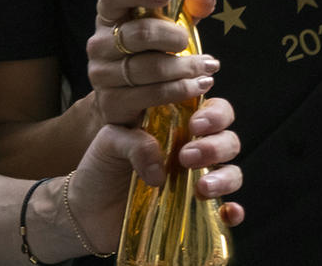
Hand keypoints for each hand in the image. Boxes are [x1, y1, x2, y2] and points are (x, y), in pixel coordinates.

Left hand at [64, 108, 246, 252]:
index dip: (214, 113)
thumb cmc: (99, 168)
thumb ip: (133, 142)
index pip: (210, 110)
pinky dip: (234, 211)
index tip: (195, 124)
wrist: (87, 210)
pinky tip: (228, 212)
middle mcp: (191, 150)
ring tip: (201, 187)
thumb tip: (160, 167)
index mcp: (175, 126)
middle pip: (227, 139)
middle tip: (187, 156)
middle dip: (216, 145)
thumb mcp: (109, 142)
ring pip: (232, 171)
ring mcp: (196, 181)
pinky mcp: (196, 212)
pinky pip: (227, 210)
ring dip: (225, 177)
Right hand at [84, 0, 221, 126]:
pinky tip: (199, 85)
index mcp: (108, 16)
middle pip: (139, 33)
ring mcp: (102, 74)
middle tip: (190, 42)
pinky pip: (152, 94)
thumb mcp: (166, 26)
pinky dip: (180, 89)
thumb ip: (187, 6)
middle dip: (173, 37)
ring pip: (150, 67)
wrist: (121, 102)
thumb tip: (205, 0)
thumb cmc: (148, 54)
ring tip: (208, 67)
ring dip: (185, 67)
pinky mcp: (111, 102)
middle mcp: (99, 43)